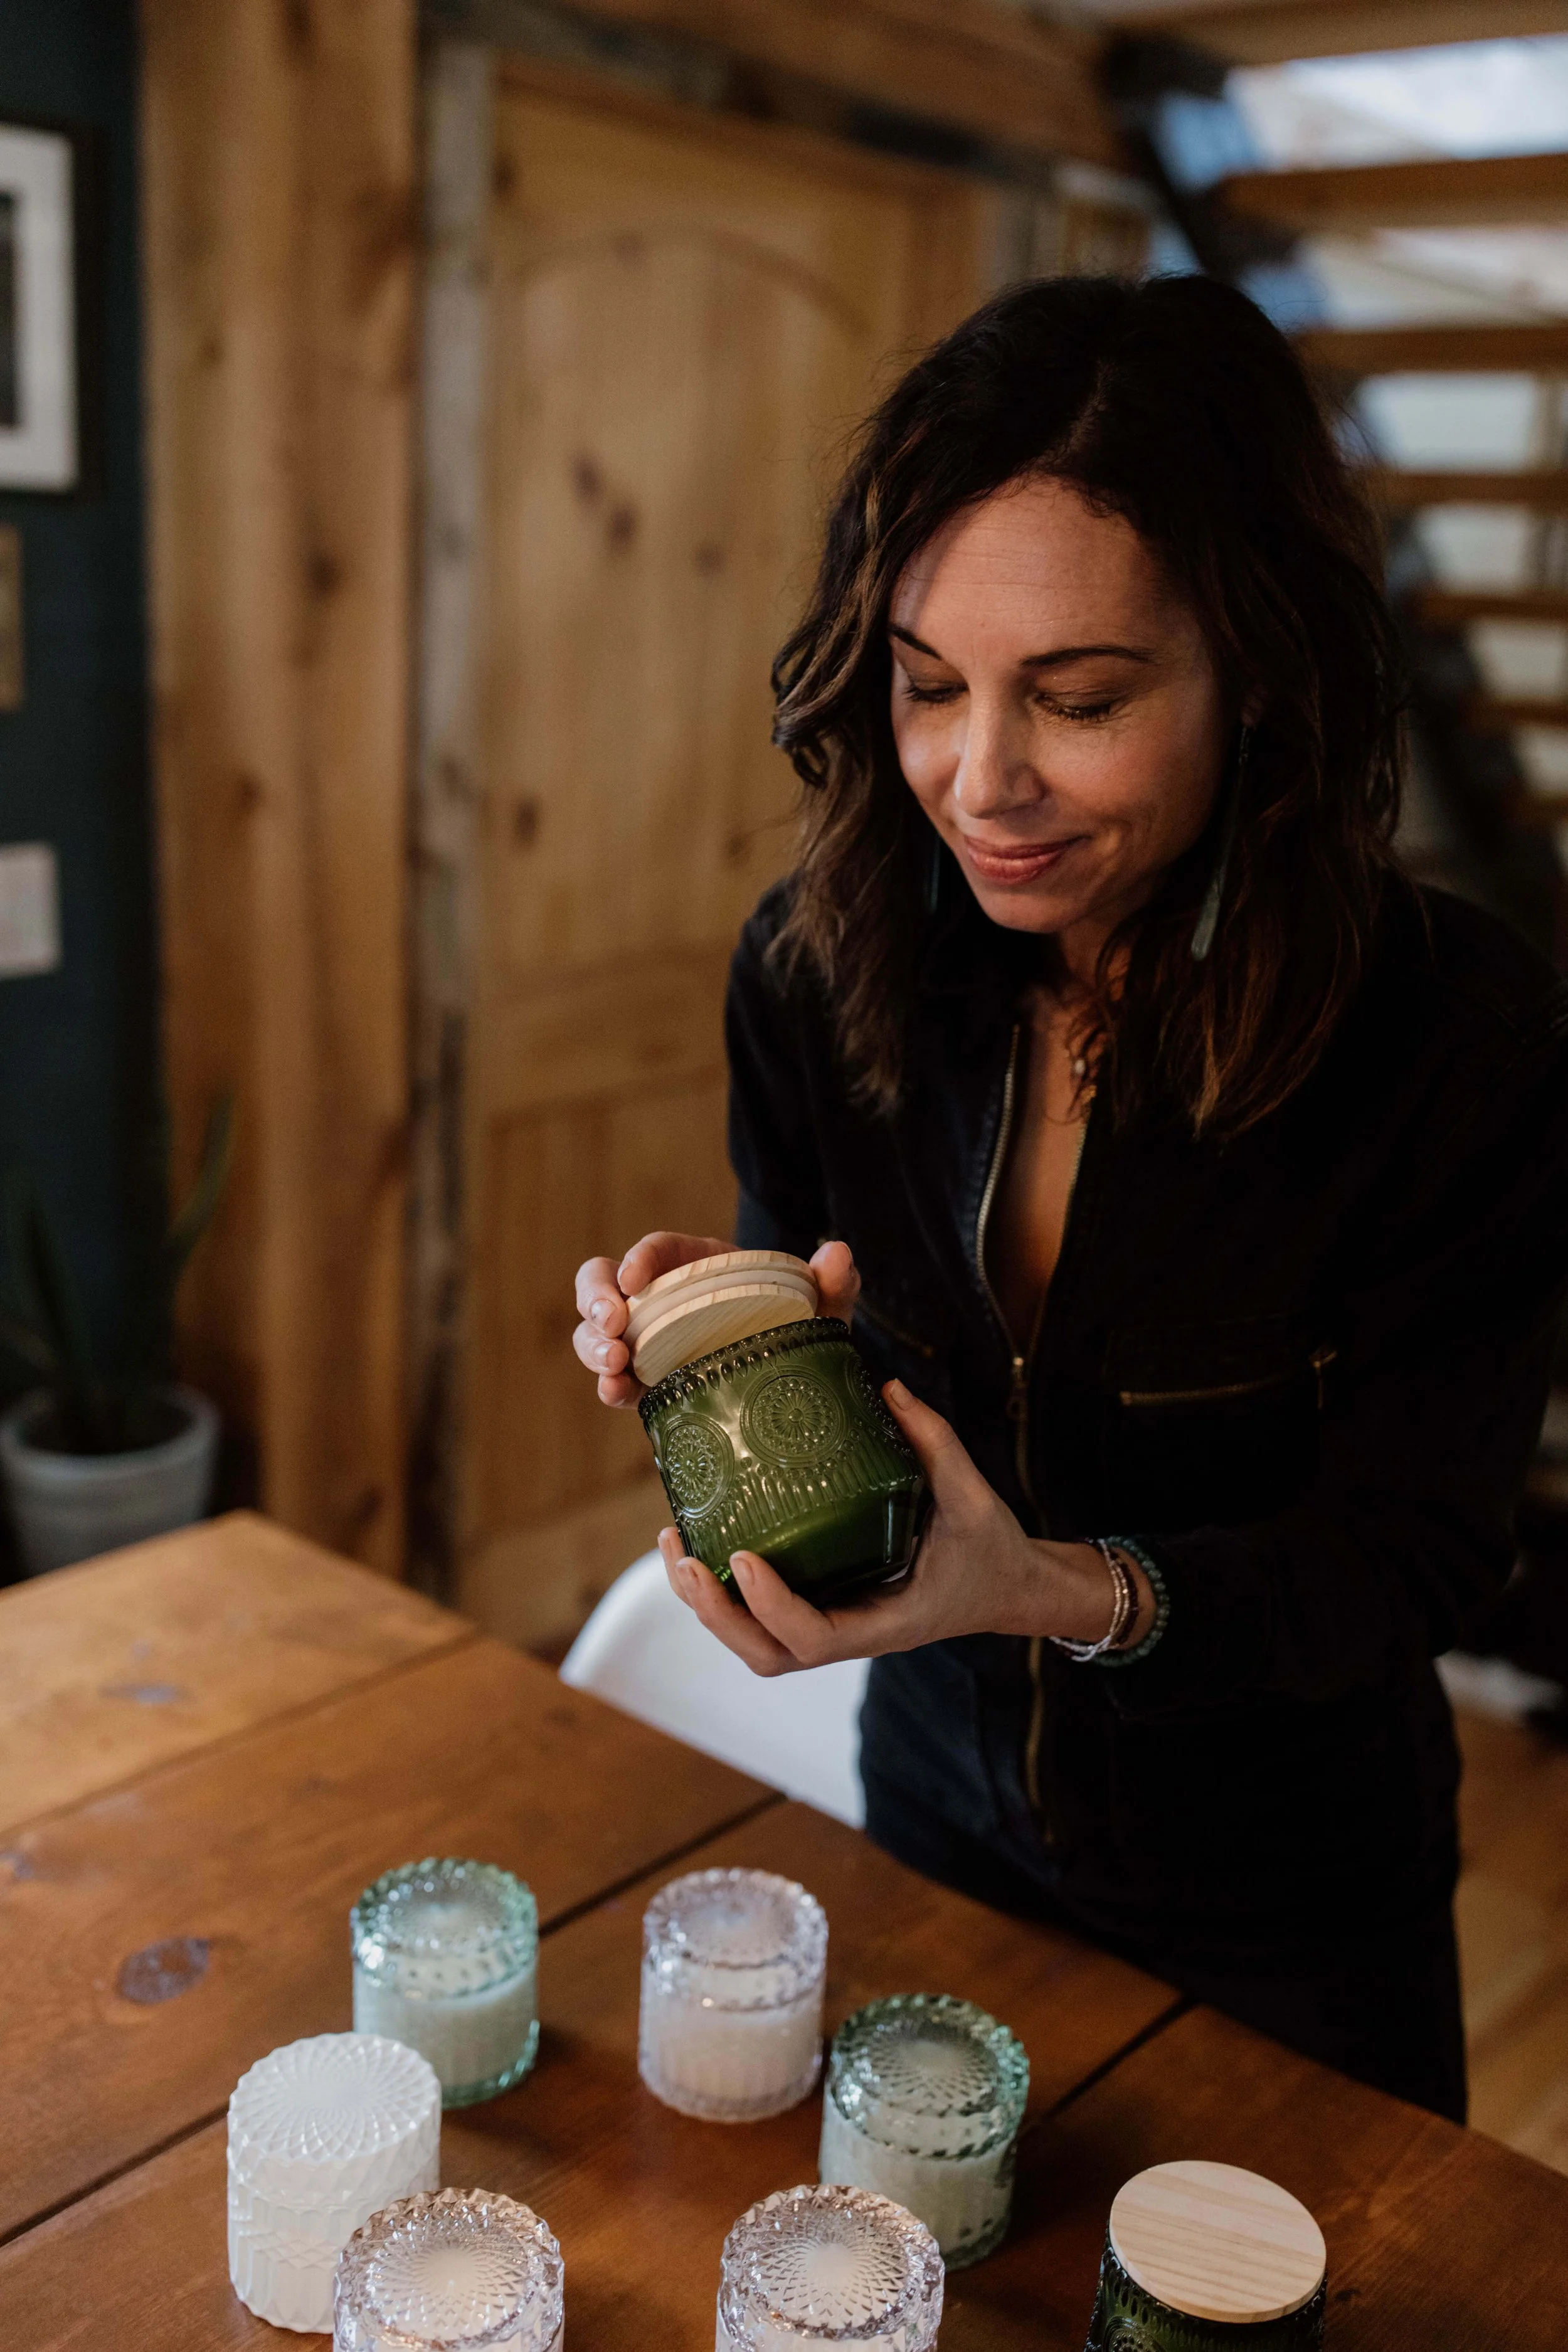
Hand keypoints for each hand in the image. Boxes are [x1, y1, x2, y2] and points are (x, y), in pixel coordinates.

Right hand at [572, 1233, 862, 1407]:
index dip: (637, 1259)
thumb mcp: (821, 1306)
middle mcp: (663, 1298)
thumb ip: (834, 1282)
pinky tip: (614, 1391)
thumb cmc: (802, 1325)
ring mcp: (649, 1340)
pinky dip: (608, 1385)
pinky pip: (615, 1379)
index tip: (633, 1279)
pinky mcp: (649, 1381)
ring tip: (614, 1366)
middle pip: (602, 1283)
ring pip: (595, 1331)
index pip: (657, 1251)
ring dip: (592, 1345)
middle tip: (612, 1324)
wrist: (798, 1377)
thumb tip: (838, 1254)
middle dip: (594, 1299)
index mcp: (697, 1265)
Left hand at [659, 1380, 1149, 1671]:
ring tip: (675, 1547)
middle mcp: (852, 1632)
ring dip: (708, 1606)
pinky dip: (725, 1592)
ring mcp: (834, 1624)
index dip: (772, 1607)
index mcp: (888, 1621)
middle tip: (685, 1557)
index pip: (815, 1640)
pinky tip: (699, 1543)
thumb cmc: (991, 1550)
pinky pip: (762, 1617)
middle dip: (717, 1614)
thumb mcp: (975, 1497)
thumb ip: (935, 1444)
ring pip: (756, 1643)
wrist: (1007, 1585)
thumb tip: (888, 1387)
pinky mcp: (824, 1604)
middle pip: (766, 1654)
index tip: (744, 1558)